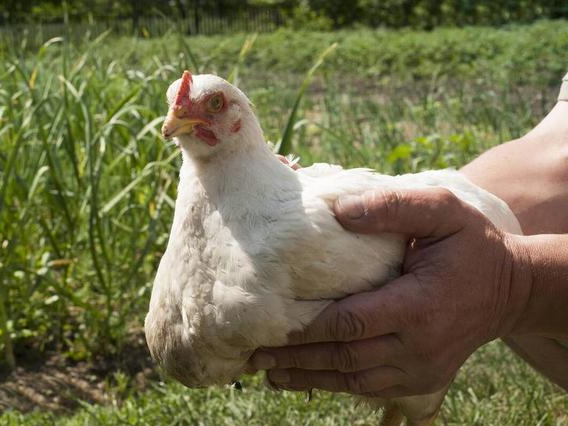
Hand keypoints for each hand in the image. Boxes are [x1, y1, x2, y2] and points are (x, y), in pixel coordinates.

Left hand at [250, 188, 531, 397]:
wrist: (511, 289)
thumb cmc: (472, 245)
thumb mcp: (443, 211)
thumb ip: (394, 206)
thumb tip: (340, 211)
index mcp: (419, 304)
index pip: (350, 322)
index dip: (307, 327)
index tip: (270, 323)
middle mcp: (419, 346)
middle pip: (345, 357)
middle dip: (297, 357)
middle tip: (256, 354)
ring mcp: (421, 367)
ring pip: (354, 379)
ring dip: (310, 377)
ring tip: (271, 372)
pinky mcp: (423, 378)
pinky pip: (370, 387)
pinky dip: (336, 383)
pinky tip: (309, 378)